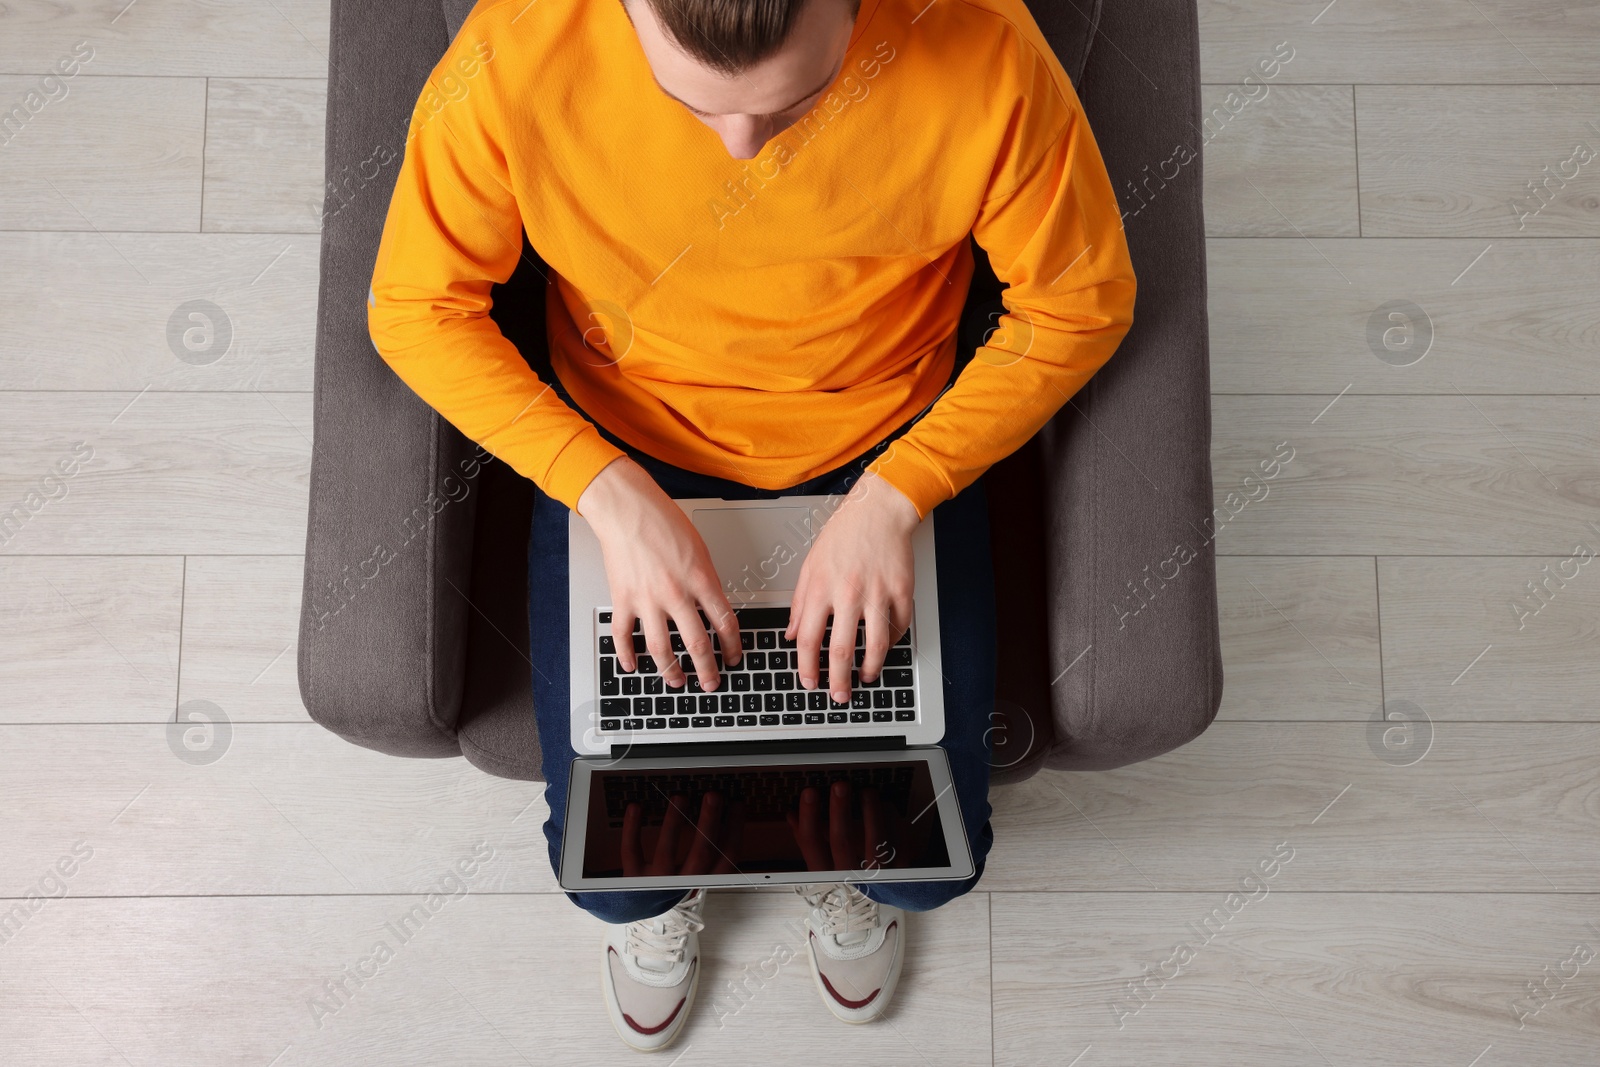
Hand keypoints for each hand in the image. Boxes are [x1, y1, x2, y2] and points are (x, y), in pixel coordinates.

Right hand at [578, 457, 742, 689]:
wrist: (628, 509)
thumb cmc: (663, 521)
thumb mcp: (700, 549)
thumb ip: (706, 581)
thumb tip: (711, 607)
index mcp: (701, 580)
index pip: (725, 622)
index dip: (733, 646)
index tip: (734, 657)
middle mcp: (676, 594)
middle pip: (697, 643)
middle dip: (707, 669)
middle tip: (711, 682)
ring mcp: (647, 600)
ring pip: (661, 648)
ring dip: (671, 671)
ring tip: (677, 681)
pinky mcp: (623, 599)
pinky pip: (623, 635)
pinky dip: (626, 654)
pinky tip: (632, 666)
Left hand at [621, 791, 744, 876]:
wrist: (642, 911)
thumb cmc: (674, 886)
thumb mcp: (697, 874)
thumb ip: (709, 851)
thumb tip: (721, 815)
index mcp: (702, 881)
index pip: (726, 858)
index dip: (734, 831)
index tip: (737, 805)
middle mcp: (682, 883)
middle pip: (701, 854)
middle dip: (709, 823)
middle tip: (713, 796)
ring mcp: (656, 882)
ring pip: (666, 852)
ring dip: (673, 822)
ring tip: (679, 797)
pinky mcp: (632, 877)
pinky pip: (631, 851)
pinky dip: (631, 829)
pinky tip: (636, 807)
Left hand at [784, 470, 919, 703]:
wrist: (879, 511)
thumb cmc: (843, 535)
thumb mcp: (810, 566)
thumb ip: (800, 603)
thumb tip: (791, 635)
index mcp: (821, 588)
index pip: (809, 640)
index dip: (807, 667)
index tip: (810, 682)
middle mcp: (848, 593)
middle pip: (841, 650)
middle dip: (838, 680)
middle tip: (839, 695)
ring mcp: (878, 594)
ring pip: (875, 646)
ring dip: (869, 669)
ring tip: (865, 677)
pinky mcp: (902, 591)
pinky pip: (899, 628)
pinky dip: (893, 643)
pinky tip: (885, 648)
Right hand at [785, 781, 903, 873]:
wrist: (880, 905)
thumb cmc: (848, 880)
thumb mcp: (823, 866)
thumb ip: (808, 841)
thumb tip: (791, 815)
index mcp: (827, 875)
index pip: (813, 845)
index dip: (809, 817)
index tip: (810, 792)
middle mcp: (850, 878)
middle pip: (842, 842)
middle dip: (840, 810)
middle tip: (840, 785)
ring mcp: (877, 877)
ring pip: (875, 843)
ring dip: (871, 812)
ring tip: (867, 792)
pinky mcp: (901, 873)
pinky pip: (899, 844)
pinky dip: (893, 822)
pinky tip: (887, 805)